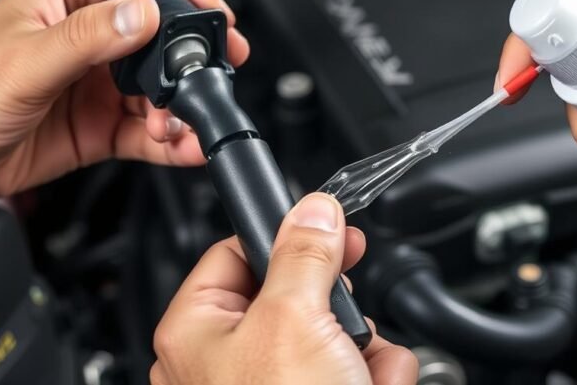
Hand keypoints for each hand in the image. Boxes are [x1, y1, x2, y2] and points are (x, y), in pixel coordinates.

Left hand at [0, 0, 249, 194]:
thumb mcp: (27, 60)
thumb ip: (89, 37)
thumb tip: (145, 15)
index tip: (212, 11)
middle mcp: (92, 27)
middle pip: (164, 28)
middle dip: (195, 52)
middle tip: (221, 65)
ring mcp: (103, 76)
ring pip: (165, 82)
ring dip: (181, 104)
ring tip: (175, 122)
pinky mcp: (107, 121)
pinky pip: (153, 127)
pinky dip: (174, 139)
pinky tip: (184, 144)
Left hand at [150, 193, 417, 384]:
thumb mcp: (294, 320)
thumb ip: (305, 254)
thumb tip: (313, 208)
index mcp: (200, 328)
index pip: (240, 250)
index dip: (289, 234)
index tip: (329, 226)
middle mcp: (234, 358)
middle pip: (303, 292)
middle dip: (341, 311)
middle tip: (341, 323)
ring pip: (341, 333)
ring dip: (366, 351)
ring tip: (357, 376)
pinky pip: (361, 368)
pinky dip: (377, 379)